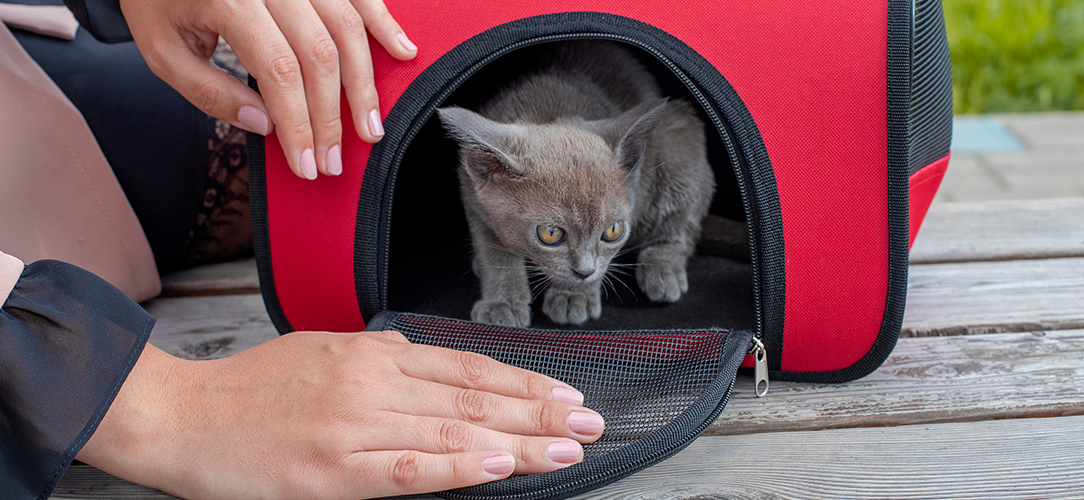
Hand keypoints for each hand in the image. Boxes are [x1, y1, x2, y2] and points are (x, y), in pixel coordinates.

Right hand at [77, 331, 603, 499]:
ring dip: (519, 440)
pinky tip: (498, 465)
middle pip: (474, 396)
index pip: (469, 368)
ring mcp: (354, 424)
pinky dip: (458, 467)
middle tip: (591, 420)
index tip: (567, 395)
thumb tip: (440, 373)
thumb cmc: (253, 389)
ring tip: (567, 446)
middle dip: (540, 411)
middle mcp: (373, 381)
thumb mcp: (327, 354)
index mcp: (374, 352)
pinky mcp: (332, 470)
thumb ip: (385, 363)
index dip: (524, 384)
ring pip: (454, 430)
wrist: (180, 415)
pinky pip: (408, 469)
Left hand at [119, 0, 416, 179]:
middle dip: (332, 116)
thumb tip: (267, 126)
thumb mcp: (162, 51)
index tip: (307, 164)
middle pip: (320, 54)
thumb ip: (211, 92)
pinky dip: (383, 22)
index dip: (300, 124)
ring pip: (346, 26)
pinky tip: (402, 51)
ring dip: (364, 82)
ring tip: (371, 125)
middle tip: (336, 159)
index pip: (280, 72)